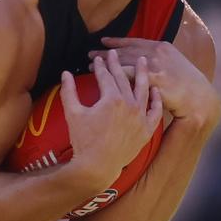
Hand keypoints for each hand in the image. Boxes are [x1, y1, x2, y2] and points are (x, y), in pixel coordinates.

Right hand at [61, 51, 162, 181]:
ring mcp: (140, 117)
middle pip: (124, 79)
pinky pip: (155, 112)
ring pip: (144, 90)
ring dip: (143, 74)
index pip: (106, 76)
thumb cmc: (83, 140)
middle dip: (118, 64)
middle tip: (114, 53)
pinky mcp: (146, 130)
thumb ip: (69, 91)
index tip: (97, 58)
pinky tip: (155, 91)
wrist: (97, 166)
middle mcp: (129, 105)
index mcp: (111, 99)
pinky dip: (156, 100)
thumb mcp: (73, 113)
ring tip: (142, 60)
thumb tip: (65, 73)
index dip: (100, 66)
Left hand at [93, 38, 220, 124]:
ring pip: (123, 61)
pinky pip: (128, 75)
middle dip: (106, 52)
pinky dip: (113, 75)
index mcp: (162, 47)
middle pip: (125, 50)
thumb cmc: (186, 85)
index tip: (103, 41)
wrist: (200, 98)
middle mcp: (158, 52)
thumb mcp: (173, 66)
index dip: (117, 41)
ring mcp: (156, 64)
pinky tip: (102, 77)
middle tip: (90, 54)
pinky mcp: (154, 78)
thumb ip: (157, 61)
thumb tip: (141, 61)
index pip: (134, 41)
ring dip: (105, 63)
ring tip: (90, 65)